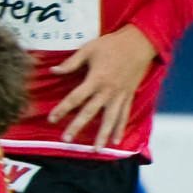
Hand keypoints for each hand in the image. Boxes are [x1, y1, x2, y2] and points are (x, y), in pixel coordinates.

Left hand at [47, 25, 156, 149]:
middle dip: (77, 127)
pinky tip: (116, 141)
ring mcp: (120, 95)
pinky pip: (124, 115)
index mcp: (96, 79)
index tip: (51, 119)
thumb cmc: (112, 44)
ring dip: (102, 135)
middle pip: (90, 112)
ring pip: (110, 119)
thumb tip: (53, 71)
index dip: (62, 109)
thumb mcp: (89, 49)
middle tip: (66, 141)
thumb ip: (71, 62)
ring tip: (96, 150)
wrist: (140, 42)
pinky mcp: (129, 96)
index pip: (75, 98)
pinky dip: (120, 128)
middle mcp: (108, 91)